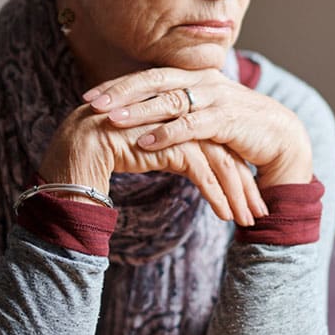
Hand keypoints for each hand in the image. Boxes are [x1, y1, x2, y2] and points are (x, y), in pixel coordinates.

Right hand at [38, 105, 263, 224]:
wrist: (75, 150)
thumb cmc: (106, 153)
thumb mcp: (149, 150)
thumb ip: (172, 150)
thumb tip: (195, 164)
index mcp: (180, 114)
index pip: (218, 143)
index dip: (235, 170)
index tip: (249, 195)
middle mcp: (183, 116)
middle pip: (225, 151)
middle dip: (244, 184)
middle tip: (258, 211)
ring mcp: (177, 127)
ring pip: (219, 162)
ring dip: (237, 193)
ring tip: (247, 220)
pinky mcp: (168, 143)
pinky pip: (202, 172)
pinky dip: (217, 195)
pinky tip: (226, 216)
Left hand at [83, 67, 313, 189]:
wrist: (279, 137)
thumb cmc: (236, 128)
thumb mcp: (203, 115)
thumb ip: (176, 111)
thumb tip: (139, 117)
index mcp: (194, 77)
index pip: (149, 76)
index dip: (119, 85)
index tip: (90, 96)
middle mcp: (203, 81)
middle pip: (154, 81)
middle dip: (121, 92)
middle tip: (91, 103)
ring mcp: (216, 97)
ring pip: (169, 100)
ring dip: (138, 111)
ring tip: (111, 121)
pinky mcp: (227, 118)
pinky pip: (191, 124)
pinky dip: (166, 133)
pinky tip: (145, 142)